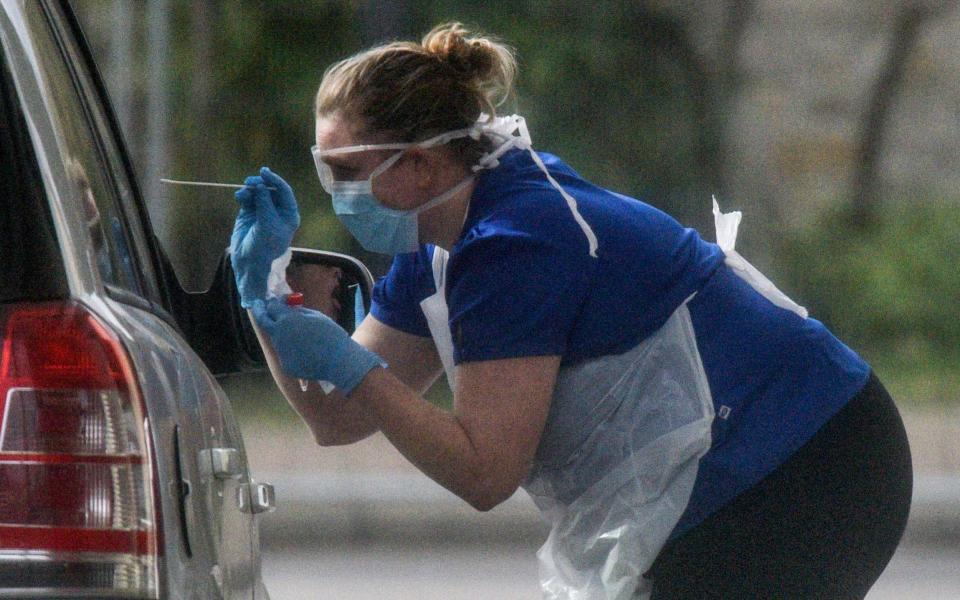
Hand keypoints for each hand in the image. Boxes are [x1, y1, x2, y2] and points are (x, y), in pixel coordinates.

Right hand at [230, 167, 299, 306]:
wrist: (249, 262)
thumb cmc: (264, 246)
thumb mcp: (267, 223)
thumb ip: (264, 203)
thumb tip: (261, 185)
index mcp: (289, 214)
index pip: (284, 192)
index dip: (275, 180)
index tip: (264, 172)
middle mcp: (277, 211)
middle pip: (270, 189)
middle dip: (261, 184)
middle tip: (249, 181)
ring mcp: (262, 211)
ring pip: (257, 192)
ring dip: (250, 189)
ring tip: (242, 193)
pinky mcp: (249, 213)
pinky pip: (247, 198)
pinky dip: (243, 195)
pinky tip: (239, 196)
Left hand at [251, 297, 384, 393]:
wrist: (339, 361)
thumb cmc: (331, 335)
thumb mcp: (316, 316)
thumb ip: (299, 311)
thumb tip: (287, 307)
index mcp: (288, 319)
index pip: (272, 307)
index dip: (274, 302)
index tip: (275, 300)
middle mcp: (279, 334)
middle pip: (263, 321)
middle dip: (260, 312)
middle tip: (259, 306)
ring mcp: (280, 351)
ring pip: (277, 338)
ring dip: (283, 333)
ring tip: (304, 338)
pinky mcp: (285, 365)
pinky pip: (286, 353)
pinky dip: (293, 351)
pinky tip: (308, 353)